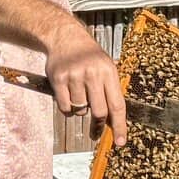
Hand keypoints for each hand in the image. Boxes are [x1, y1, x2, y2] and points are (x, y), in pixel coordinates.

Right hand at [45, 19, 126, 145]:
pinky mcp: (58, 79)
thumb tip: (113, 121)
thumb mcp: (106, 67)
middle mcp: (92, 74)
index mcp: (108, 72)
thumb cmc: (89, 55)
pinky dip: (67, 107)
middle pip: (99, 112)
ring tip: (79, 94)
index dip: (119, 126)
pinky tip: (68, 94)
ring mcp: (74, 76)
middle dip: (97, 124)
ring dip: (81, 109)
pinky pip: (65, 107)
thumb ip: (111, 91)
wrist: (65, 37)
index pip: (117, 105)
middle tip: (95, 130)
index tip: (120, 141)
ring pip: (80, 110)